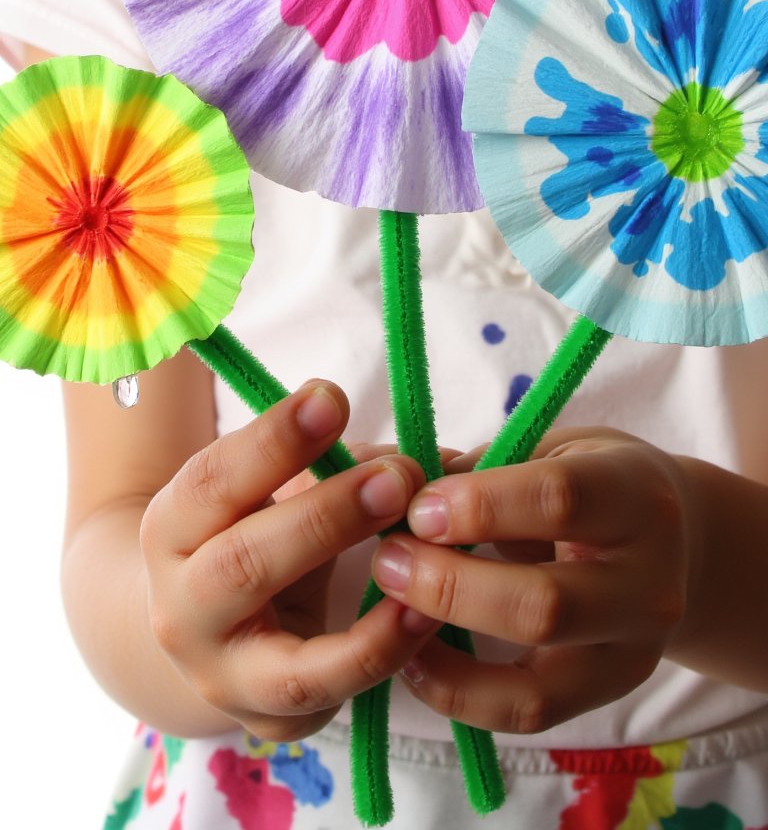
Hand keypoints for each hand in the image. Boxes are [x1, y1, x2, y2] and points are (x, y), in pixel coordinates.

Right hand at [140, 380, 435, 740]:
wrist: (209, 633)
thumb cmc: (259, 534)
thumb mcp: (276, 492)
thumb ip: (347, 464)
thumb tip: (448, 455)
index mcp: (174, 527)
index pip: (213, 481)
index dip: (273, 440)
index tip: (331, 397)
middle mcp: (182, 607)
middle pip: (243, 564)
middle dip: (325, 516)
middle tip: (397, 476)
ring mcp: (225, 675)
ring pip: (287, 653)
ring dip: (367, 613)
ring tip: (417, 550)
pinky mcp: (273, 718)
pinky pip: (332, 692)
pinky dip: (381, 651)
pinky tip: (423, 611)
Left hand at [371, 428, 693, 733]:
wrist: (673, 538)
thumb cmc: (590, 478)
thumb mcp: (551, 447)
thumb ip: (484, 468)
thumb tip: (397, 495)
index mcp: (635, 493)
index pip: (559, 500)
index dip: (478, 506)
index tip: (418, 506)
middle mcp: (650, 580)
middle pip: (545, 604)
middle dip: (449, 583)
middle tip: (389, 557)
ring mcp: (636, 649)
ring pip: (535, 678)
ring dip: (447, 645)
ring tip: (392, 608)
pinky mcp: (611, 692)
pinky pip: (526, 712)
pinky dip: (458, 693)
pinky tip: (413, 657)